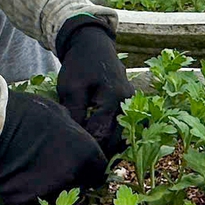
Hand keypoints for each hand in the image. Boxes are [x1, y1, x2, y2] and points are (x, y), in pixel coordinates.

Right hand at [0, 92, 105, 204]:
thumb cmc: (27, 112)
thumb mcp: (60, 113)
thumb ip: (72, 131)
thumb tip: (73, 134)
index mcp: (86, 154)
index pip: (98, 172)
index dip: (89, 170)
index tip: (79, 168)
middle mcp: (72, 177)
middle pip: (79, 190)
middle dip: (71, 186)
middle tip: (54, 175)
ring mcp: (49, 192)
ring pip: (56, 204)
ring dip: (50, 198)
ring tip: (35, 183)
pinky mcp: (23, 202)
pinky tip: (19, 193)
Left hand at [54, 16, 132, 155]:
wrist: (94, 45)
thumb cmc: (80, 65)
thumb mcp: (71, 88)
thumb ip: (75, 114)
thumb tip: (75, 141)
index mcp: (115, 99)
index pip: (102, 135)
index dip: (87, 148)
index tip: (71, 155)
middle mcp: (129, 104)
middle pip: (116, 140)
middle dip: (99, 152)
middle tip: (79, 158)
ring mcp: (133, 105)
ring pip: (122, 137)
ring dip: (107, 146)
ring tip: (88, 152)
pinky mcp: (131, 106)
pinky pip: (124, 128)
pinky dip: (113, 138)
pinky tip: (98, 141)